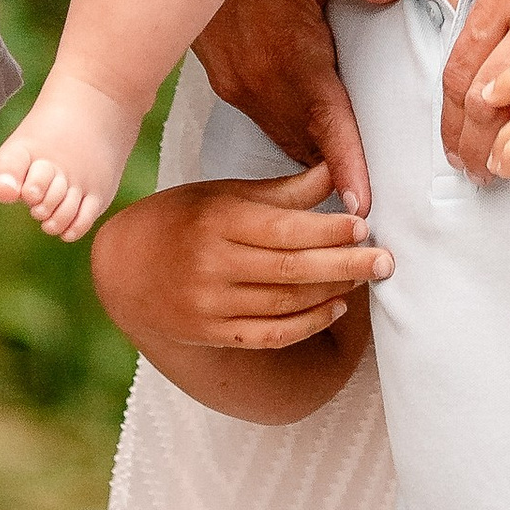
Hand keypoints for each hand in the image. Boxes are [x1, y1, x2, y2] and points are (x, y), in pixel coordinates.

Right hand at [93, 166, 390, 351]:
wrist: (124, 269)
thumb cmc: (181, 219)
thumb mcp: (223, 195)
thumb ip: (280, 192)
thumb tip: (334, 174)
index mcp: (217, 221)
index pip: (284, 229)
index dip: (328, 230)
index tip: (364, 225)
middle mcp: (212, 266)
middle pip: (291, 270)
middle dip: (345, 265)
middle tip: (386, 260)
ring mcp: (210, 305)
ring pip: (285, 304)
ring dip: (332, 292)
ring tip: (366, 278)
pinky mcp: (212, 333)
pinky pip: (270, 335)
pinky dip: (307, 324)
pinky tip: (335, 307)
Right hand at [193, 0, 386, 206]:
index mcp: (289, 50)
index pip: (325, 120)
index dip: (345, 164)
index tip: (360, 206)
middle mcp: (259, 79)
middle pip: (307, 142)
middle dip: (336, 173)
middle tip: (371, 197)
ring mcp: (238, 85)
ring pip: (284, 137)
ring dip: (313, 157)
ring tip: (347, 179)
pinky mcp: (225, 83)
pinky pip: (266, 122)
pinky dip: (292, 135)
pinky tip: (311, 139)